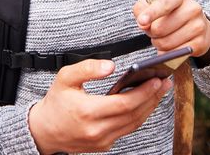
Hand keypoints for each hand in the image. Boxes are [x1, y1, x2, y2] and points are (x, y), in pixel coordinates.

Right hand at [28, 59, 171, 153]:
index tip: (156, 79)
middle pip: (134, 114)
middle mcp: (96, 130)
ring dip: (150, 106)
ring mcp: (101, 140)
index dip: (143, 92)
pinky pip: (127, 129)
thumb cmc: (56, 101)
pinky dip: (139, 115)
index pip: (124, 104)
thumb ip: (88, 68)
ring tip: (160, 90)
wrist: (44, 130)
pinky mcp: (104, 144)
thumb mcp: (65, 77)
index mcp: (87, 112)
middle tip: (165, 82)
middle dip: (152, 97)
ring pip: (134, 124)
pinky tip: (146, 102)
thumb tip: (111, 66)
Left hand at [133, 0, 209, 61]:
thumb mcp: (155, 2)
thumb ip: (142, 8)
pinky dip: (167, 53)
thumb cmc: (170, 12)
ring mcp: (198, 26)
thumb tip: (143, 23)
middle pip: (160, 28)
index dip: (152, 13)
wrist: (196, 23)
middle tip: (153, 30)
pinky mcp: (200, 43)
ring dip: (158, 43)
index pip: (164, 3)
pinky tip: (170, 47)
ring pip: (166, 43)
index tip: (141, 21)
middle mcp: (193, 8)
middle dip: (151, 32)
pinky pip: (175, 54)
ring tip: (163, 37)